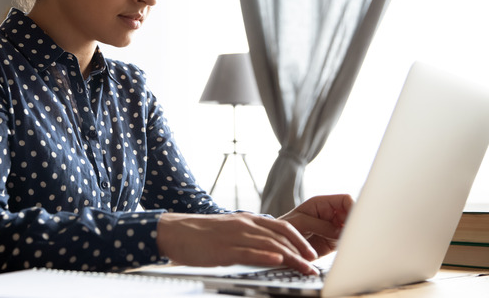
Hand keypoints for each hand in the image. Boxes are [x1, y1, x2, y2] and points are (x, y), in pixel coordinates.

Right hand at [156, 212, 320, 274]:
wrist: (174, 231)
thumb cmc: (199, 234)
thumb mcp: (228, 231)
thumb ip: (248, 236)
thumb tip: (266, 248)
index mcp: (247, 219)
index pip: (282, 226)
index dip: (300, 239)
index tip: (312, 253)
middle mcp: (245, 225)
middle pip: (281, 236)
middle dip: (301, 251)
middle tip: (314, 265)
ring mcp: (235, 236)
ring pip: (270, 244)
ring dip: (291, 257)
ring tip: (305, 268)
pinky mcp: (224, 249)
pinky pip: (249, 252)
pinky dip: (266, 255)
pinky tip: (278, 260)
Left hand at [279, 194, 353, 257]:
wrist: (282, 244)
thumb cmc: (287, 227)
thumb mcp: (302, 222)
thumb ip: (322, 225)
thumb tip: (341, 231)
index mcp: (324, 203)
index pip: (346, 200)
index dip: (354, 207)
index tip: (357, 218)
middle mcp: (332, 214)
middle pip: (352, 215)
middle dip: (355, 223)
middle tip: (354, 233)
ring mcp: (334, 228)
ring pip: (352, 229)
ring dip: (353, 235)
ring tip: (349, 241)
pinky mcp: (334, 242)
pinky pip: (347, 241)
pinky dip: (349, 244)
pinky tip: (346, 247)